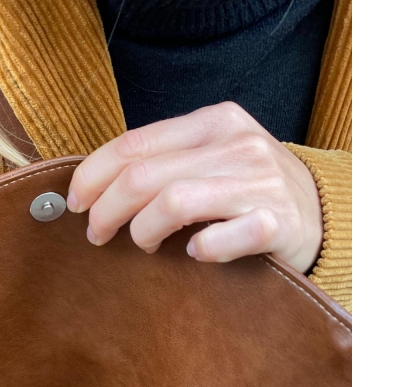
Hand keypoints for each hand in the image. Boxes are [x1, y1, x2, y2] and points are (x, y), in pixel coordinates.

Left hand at [66, 102, 322, 272]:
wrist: (323, 213)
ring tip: (142, 246)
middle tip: (97, 236)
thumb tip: (94, 189)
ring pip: (173, 202)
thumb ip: (164, 163)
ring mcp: (259, 184)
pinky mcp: (276, 224)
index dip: (92, 176)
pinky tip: (193, 253)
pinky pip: (220, 238)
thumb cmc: (249, 191)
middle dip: (106, 211)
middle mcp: (236, 146)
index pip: (133, 144)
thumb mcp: (211, 159)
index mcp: (213, 123)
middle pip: (143, 177)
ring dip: (143, 231)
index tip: (75, 204)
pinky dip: (197, 250)